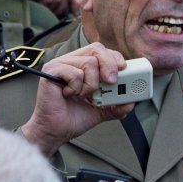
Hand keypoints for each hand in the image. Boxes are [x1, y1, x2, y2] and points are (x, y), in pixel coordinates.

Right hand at [19, 43, 133, 156]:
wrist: (55, 132)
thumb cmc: (74, 117)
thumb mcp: (102, 110)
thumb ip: (117, 105)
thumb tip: (131, 102)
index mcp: (83, 65)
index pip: (102, 50)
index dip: (114, 57)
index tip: (123, 69)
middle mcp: (72, 61)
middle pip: (97, 49)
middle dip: (109, 64)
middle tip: (111, 81)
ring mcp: (60, 64)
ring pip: (89, 62)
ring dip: (91, 84)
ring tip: (82, 95)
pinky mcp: (51, 71)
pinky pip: (74, 73)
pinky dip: (77, 87)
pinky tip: (69, 94)